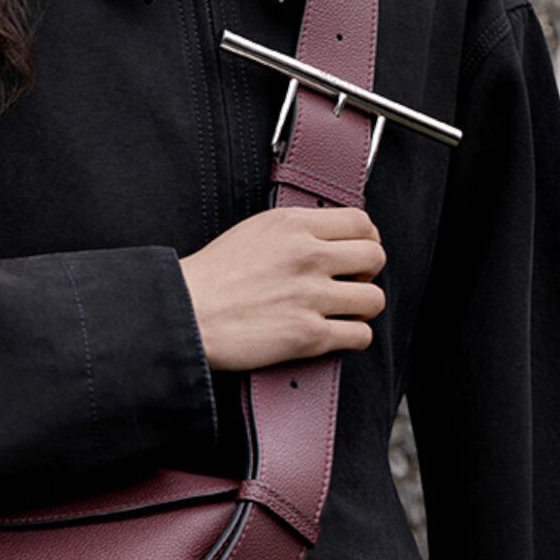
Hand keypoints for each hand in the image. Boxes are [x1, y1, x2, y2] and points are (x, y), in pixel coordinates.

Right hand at [178, 205, 386, 372]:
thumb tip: (327, 237)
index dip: (365, 239)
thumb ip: (294, 230)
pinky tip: (334, 335)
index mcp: (293, 225)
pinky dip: (352, 337)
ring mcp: (310, 296)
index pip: (361, 222)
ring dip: (361, 308)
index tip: (355, 253)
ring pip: (374, 299)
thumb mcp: (253, 231)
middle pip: (375, 257)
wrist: (185, 314)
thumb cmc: (212, 277)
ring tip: (341, 311)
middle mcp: (307, 256)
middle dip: (366, 273)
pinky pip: (360, 335)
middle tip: (348, 283)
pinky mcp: (308, 335)